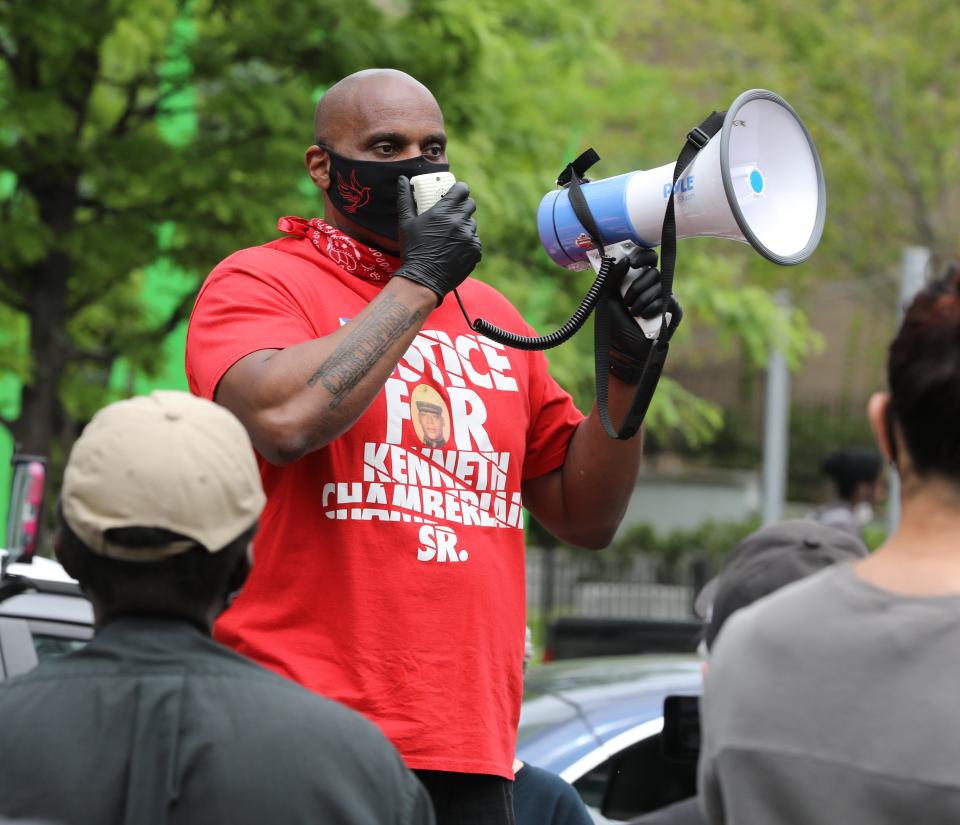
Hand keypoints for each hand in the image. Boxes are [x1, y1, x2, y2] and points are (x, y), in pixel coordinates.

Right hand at [395, 177, 481, 303]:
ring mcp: (469, 238)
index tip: (455, 193)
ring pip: (472, 224)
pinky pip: (475, 241)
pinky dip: (467, 243)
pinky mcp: (475, 251)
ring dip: (464, 226)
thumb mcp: (405, 222)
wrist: (423, 279)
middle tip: (453, 213)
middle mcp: (459, 223)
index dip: (459, 190)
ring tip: (451, 235)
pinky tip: (455, 249)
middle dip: (462, 206)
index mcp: (443, 212)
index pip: (462, 190)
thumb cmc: (412, 250)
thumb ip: (406, 198)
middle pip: (470, 205)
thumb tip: (402, 179)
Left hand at [605, 247, 682, 383]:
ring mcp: (665, 299)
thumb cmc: (614, 326)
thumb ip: (613, 277)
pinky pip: (669, 302)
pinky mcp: (673, 312)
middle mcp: (653, 288)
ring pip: (660, 287)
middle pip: (654, 272)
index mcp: (638, 280)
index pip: (648, 260)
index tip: (633, 263)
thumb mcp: (607, 298)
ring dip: (642, 301)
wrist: (624, 351)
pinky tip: (645, 317)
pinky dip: (654, 309)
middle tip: (627, 301)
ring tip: (633, 313)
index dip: (643, 256)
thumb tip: (625, 259)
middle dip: (638, 287)